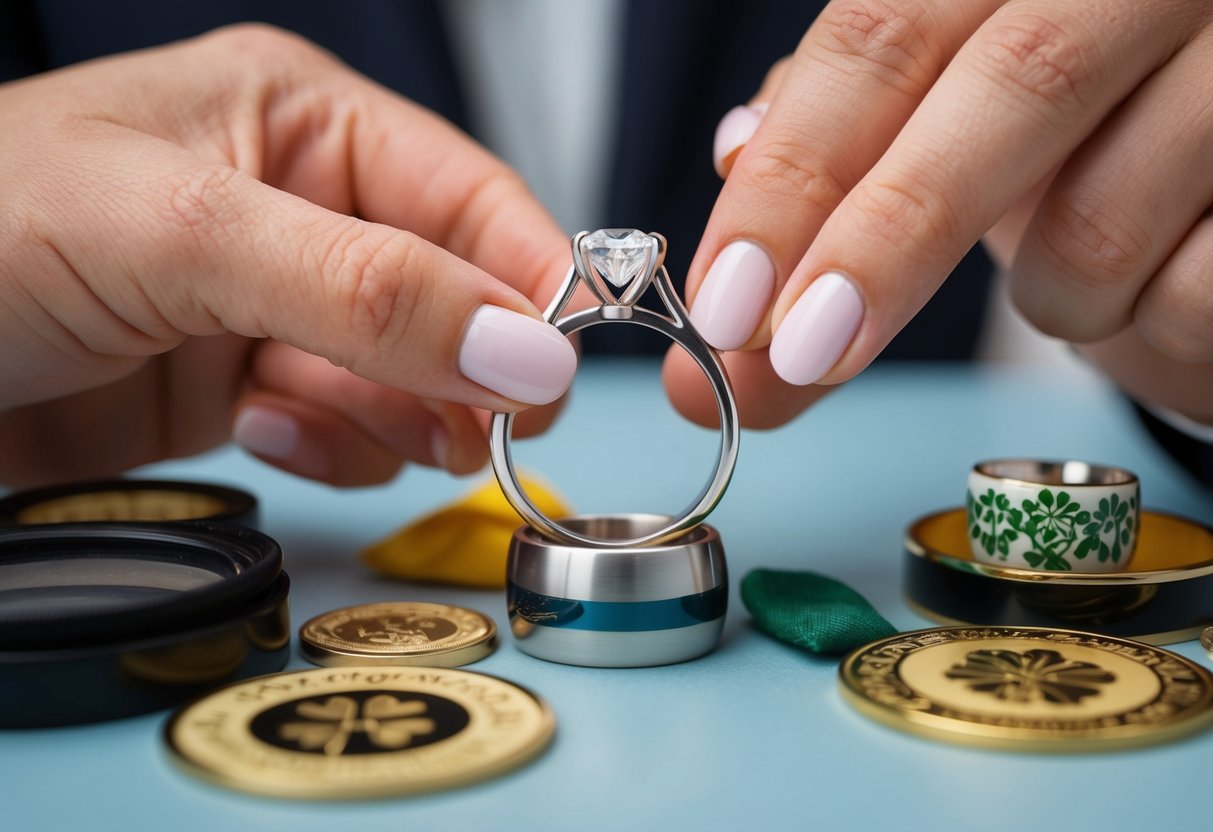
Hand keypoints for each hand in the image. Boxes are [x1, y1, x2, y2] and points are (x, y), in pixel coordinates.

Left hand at [0, 25, 576, 486]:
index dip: (528, 283)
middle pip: (455, 297)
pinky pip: (349, 426)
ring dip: (395, 416)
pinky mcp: (246, 384)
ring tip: (320, 420)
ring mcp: (276, 304)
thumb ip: (366, 292)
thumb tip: (528, 351)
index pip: (470, 199)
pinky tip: (267, 433)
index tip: (559, 372)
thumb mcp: (183, 236)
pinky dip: (335, 446)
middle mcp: (303, 207)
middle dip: (464, 365)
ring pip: (410, 374)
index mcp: (302, 120)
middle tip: (471, 426)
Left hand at [668, 0, 1212, 428]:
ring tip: (1076, 277)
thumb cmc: (1084, 134)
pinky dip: (1146, 327)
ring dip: (1053, 299)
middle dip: (880, 247)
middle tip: (798, 358)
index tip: (727, 302)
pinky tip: (1162, 282)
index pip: (881, 34)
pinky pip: (1192, 294)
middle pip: (1006, 91)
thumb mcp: (948, 110)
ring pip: (1102, 223)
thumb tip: (728, 244)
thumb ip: (837, 151)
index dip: (791, 177)